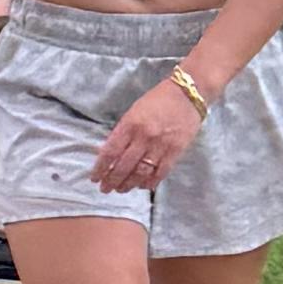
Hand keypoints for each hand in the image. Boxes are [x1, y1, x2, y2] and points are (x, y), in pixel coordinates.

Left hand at [91, 70, 210, 198]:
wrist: (188, 94)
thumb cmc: (157, 100)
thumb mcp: (133, 111)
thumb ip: (123, 132)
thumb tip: (110, 154)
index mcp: (130, 124)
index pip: (110, 152)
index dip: (100, 168)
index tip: (95, 177)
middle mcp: (144, 137)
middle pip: (123, 166)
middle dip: (111, 180)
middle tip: (105, 188)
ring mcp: (161, 145)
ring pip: (141, 173)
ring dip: (128, 184)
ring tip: (121, 189)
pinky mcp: (176, 151)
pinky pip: (160, 172)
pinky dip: (150, 182)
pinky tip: (142, 186)